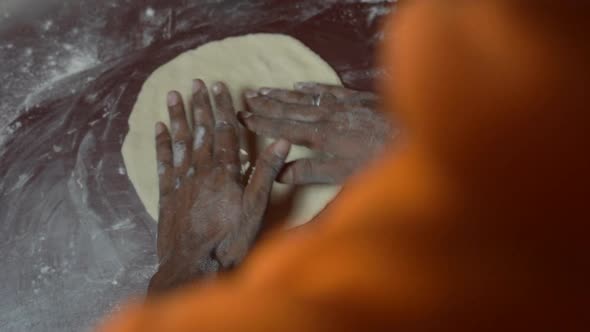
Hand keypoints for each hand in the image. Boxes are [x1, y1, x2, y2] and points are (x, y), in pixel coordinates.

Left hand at [149, 80, 290, 293]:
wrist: (193, 265)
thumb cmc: (229, 240)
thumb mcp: (256, 208)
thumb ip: (265, 173)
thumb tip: (281, 142)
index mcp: (225, 172)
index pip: (225, 131)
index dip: (222, 107)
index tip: (219, 86)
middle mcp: (201, 170)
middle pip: (201, 131)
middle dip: (200, 105)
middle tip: (196, 83)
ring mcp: (181, 181)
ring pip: (180, 141)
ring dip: (177, 117)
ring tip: (174, 95)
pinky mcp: (166, 194)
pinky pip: (163, 162)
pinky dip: (161, 144)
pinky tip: (158, 128)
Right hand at [239, 82, 394, 184]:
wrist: (418, 138)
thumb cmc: (382, 163)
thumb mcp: (345, 175)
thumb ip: (312, 172)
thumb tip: (280, 173)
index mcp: (323, 136)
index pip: (284, 128)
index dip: (262, 122)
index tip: (243, 117)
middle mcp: (329, 116)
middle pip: (291, 108)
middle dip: (267, 104)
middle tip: (246, 98)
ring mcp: (344, 105)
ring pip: (306, 97)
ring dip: (283, 94)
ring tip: (263, 89)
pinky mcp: (359, 100)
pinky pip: (329, 90)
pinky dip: (312, 88)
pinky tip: (300, 85)